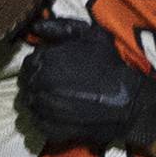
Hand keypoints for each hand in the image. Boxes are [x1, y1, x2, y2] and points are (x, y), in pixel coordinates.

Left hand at [17, 17, 155, 146]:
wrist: (128, 102)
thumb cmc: (111, 66)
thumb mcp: (91, 35)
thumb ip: (60, 27)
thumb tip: (36, 26)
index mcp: (44, 61)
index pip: (28, 63)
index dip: (41, 65)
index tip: (55, 69)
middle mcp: (38, 85)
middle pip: (26, 83)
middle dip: (39, 82)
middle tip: (59, 84)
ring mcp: (42, 109)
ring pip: (30, 103)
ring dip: (40, 99)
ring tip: (60, 98)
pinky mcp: (50, 130)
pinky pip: (37, 122)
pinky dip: (45, 118)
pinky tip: (62, 113)